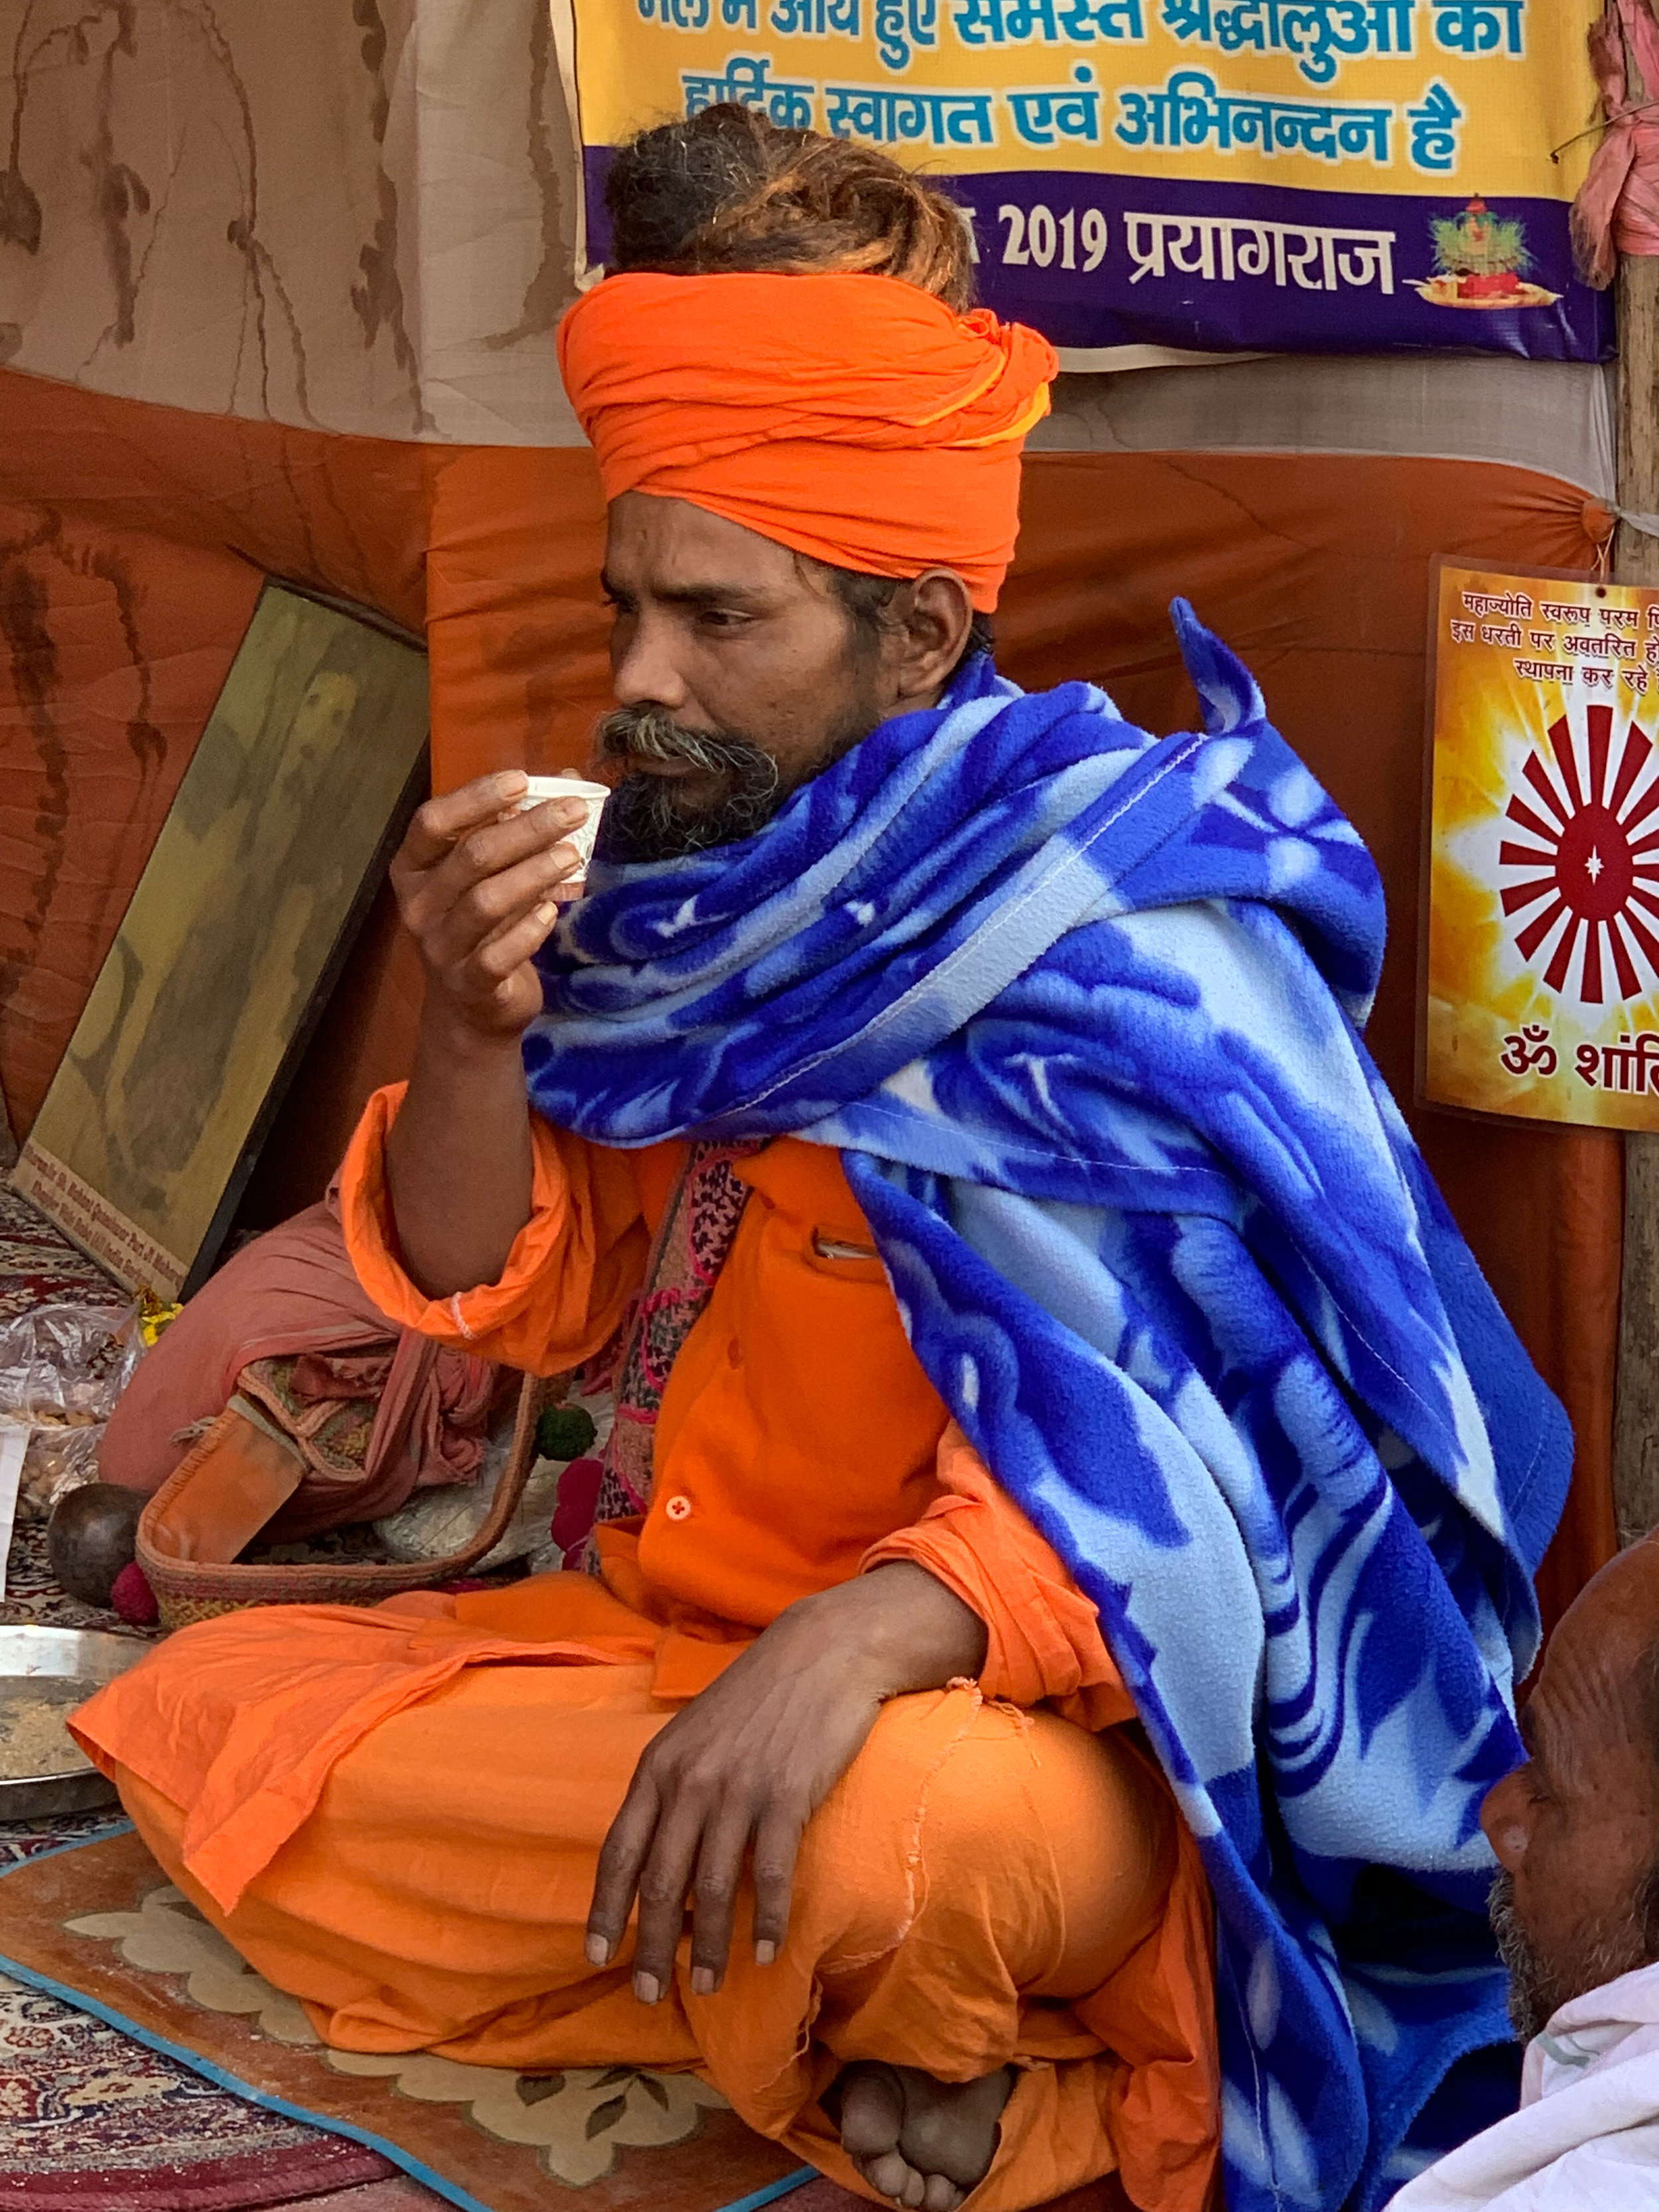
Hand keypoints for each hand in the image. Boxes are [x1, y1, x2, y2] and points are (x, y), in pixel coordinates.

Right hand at [390, 770, 592, 1041]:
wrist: (471, 1009)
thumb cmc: (482, 928)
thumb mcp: (487, 877)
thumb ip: (514, 829)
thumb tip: (568, 778)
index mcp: (413, 868)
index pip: (433, 822)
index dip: (476, 797)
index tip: (522, 780)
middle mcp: (418, 906)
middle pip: (472, 856)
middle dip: (528, 828)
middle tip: (574, 811)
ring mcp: (439, 948)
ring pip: (486, 901)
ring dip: (535, 873)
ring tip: (573, 855)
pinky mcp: (469, 984)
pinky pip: (498, 953)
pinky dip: (528, 930)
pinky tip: (552, 911)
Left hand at [585, 1564, 987, 2001]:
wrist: (821, 1652)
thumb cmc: (756, 1696)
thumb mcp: (694, 1733)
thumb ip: (672, 1788)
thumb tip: (657, 1856)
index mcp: (658, 1766)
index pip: (619, 1851)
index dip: (605, 1908)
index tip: (597, 1955)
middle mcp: (689, 1781)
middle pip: (661, 1883)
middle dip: (651, 1947)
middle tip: (649, 1994)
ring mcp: (738, 1788)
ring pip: (713, 1887)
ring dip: (710, 1947)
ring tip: (709, 1986)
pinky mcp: (787, 1794)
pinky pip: (771, 1872)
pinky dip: (766, 1919)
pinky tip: (765, 1951)